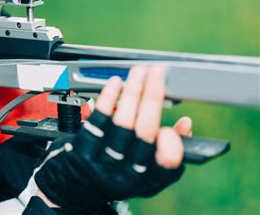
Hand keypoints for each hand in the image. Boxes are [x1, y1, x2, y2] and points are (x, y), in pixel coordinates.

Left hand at [35, 66, 191, 212]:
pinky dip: (109, 98)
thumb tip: (185, 124)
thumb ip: (167, 151)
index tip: (174, 124)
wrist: (74, 186)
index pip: (166, 167)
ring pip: (122, 122)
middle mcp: (125, 175)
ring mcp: (102, 162)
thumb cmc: (115, 172)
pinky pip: (98, 119)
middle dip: (153, 97)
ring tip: (139, 72)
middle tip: (158, 73)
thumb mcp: (144, 171)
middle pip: (144, 132)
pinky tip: (116, 83)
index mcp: (146, 182)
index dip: (172, 145)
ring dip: (133, 92)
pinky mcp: (82, 150)